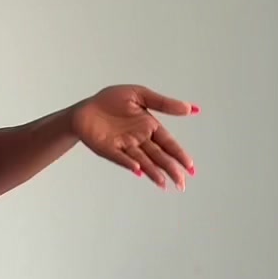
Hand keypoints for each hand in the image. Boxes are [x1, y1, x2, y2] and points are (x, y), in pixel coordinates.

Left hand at [71, 86, 197, 189]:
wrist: (85, 107)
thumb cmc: (111, 100)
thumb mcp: (140, 95)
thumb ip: (164, 103)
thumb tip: (192, 109)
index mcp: (149, 127)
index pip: (168, 143)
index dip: (180, 155)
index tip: (191, 168)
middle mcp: (139, 140)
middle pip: (158, 156)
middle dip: (171, 169)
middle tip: (181, 184)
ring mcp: (124, 146)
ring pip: (142, 161)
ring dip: (153, 172)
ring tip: (163, 182)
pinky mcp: (108, 149)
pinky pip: (120, 157)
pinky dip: (129, 163)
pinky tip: (138, 169)